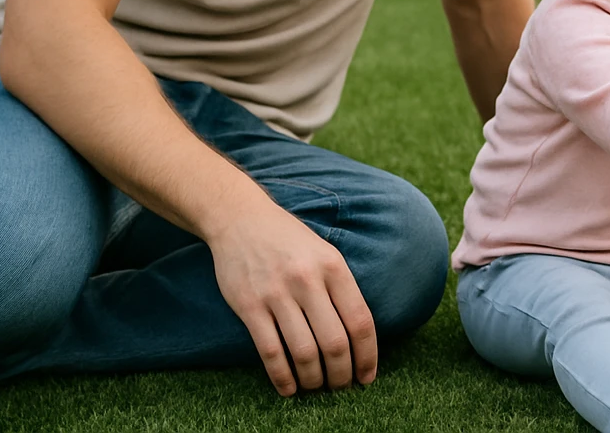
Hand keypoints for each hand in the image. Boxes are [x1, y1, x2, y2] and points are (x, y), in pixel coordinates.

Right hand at [208, 197, 376, 395]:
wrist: (242, 219)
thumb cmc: (290, 241)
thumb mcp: (326, 254)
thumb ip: (342, 289)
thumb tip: (360, 335)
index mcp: (334, 267)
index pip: (360, 321)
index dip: (368, 355)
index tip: (368, 377)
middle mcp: (308, 281)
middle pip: (334, 342)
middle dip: (342, 374)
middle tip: (342, 387)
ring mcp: (277, 294)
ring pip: (304, 352)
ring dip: (314, 379)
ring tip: (317, 388)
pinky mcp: (249, 305)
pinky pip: (270, 351)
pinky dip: (282, 377)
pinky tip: (289, 389)